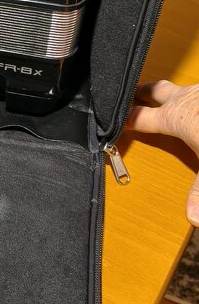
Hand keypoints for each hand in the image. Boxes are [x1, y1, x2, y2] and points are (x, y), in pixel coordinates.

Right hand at [127, 80, 198, 225]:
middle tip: (132, 96)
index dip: (124, 120)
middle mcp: (184, 98)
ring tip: (166, 98)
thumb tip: (193, 216)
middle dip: (141, 93)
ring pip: (177, 86)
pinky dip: (191, 94)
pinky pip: (195, 88)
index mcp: (174, 118)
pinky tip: (196, 102)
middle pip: (153, 90)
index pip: (139, 117)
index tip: (113, 123)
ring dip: (169, 93)